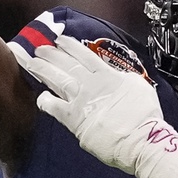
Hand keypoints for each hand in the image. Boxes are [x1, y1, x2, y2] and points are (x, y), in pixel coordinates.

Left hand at [12, 35, 165, 173]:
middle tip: (40, 48)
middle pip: (66, 64)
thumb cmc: (145, 116)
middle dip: (51, 54)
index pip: (85, 55)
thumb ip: (125, 79)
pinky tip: (40, 96)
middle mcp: (90, 84)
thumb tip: (119, 77)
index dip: (70, 46)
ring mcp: (79, 100)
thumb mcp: (140, 86)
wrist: (139, 139)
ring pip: (56, 79)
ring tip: (32, 62)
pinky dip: (45, 101)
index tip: (60, 39)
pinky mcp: (72, 119)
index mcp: (108, 75)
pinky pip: (53, 107)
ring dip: (43, 69)